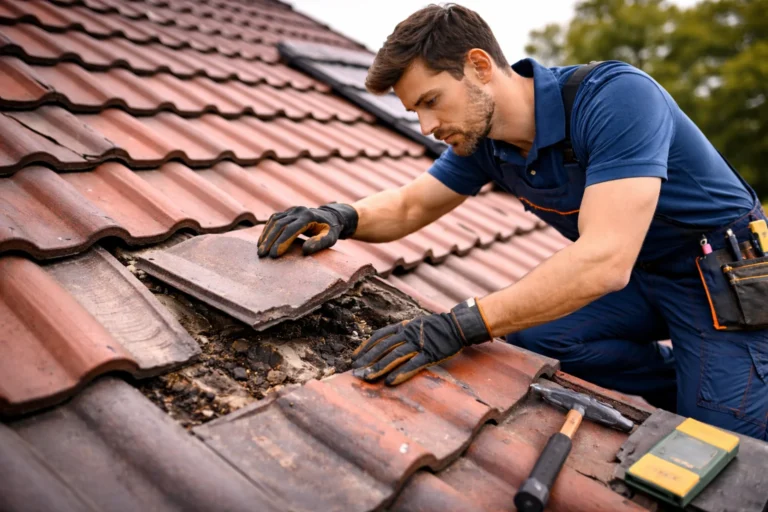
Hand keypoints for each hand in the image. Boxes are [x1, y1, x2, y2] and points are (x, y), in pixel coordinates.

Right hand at [257, 203, 357, 257]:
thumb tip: (305, 251)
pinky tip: (262, 241)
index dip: (281, 242)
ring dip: (266, 236)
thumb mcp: (330, 238)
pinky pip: (274, 219)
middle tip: (262, 255)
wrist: (330, 217)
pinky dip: (267, 230)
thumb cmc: (330, 230)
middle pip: (280, 225)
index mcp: (309, 216)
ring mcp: (292, 210)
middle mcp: (298, 211)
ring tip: (260, 250)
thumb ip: (319, 243)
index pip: (291, 229)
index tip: (274, 255)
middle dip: (270, 240)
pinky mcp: (287, 212)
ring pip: (274, 221)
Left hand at [351, 298, 492, 384]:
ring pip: (395, 356)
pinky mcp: (430, 354)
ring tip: (368, 377)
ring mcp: (419, 344)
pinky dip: (401, 372)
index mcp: (403, 326)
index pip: (379, 336)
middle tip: (356, 371)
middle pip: (384, 347)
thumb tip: (385, 341)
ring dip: (380, 367)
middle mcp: (408, 334)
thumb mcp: (415, 324)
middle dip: (368, 360)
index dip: (366, 347)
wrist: (457, 326)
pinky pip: (413, 364)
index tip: (354, 357)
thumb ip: (401, 331)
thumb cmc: (435, 327)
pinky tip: (391, 381)